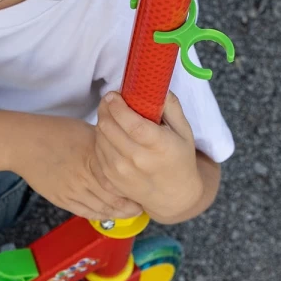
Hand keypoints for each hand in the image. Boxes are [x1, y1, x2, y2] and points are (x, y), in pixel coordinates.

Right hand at [15, 116, 147, 221]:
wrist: (24, 144)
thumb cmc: (55, 132)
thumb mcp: (87, 132)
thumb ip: (107, 146)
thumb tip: (126, 151)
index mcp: (94, 159)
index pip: (123, 181)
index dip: (137, 189)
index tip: (147, 188)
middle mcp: (85, 179)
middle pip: (116, 201)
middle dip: (133, 206)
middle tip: (143, 204)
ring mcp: (73, 192)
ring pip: (103, 211)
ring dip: (120, 214)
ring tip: (131, 211)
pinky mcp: (62, 200)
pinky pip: (87, 213)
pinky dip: (102, 215)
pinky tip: (110, 213)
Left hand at [92, 91, 202, 220]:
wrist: (173, 195)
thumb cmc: (179, 157)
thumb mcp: (183, 131)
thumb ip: (170, 106)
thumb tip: (153, 85)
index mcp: (158, 146)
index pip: (131, 123)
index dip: (118, 106)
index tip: (114, 94)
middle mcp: (137, 160)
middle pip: (109, 127)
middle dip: (106, 107)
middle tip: (111, 100)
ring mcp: (121, 172)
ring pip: (99, 136)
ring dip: (103, 120)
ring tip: (113, 116)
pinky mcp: (110, 178)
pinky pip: (96, 149)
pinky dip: (101, 137)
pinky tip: (111, 133)